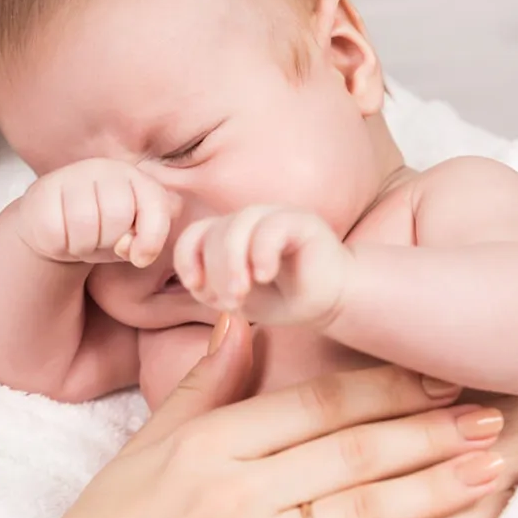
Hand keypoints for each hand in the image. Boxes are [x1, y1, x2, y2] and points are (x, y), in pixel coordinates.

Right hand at [19, 158, 178, 267]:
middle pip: (118, 215)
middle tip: (99, 240)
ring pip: (85, 226)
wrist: (54, 225)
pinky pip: (57, 234)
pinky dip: (60, 246)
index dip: (151, 240)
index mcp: (135, 177)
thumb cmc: (101, 233)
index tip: (139, 258)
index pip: (155, 204)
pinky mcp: (42, 191)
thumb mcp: (132, 240)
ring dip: (83, 246)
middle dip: (109, 241)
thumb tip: (128, 248)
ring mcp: (70, 175)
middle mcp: (104, 168)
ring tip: (80, 238)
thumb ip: (146, 242)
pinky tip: (60, 235)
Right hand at [60, 316, 506, 517]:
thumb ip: (201, 386)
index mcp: (209, 446)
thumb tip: (237, 319)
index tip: (433, 379)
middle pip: (349, 452)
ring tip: (487, 465)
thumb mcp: (148, 446)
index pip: (313, 407)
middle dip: (425, 434)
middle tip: (487, 415)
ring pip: (363, 509)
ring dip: (431, 487)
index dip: (381, 391)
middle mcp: (238, 492)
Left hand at [174, 205, 352, 324]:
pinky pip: (270, 228)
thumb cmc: (282, 298)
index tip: (195, 286)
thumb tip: (196, 282)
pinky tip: (264, 276)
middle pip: (213, 234)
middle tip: (229, 302)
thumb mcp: (238, 298)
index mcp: (227, 234)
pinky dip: (261, 253)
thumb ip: (211, 287)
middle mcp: (247, 220)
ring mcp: (272, 215)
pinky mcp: (300, 219)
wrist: (331, 301)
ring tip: (241, 295)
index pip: (193, 236)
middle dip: (214, 272)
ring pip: (237, 227)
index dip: (187, 259)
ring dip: (232, 265)